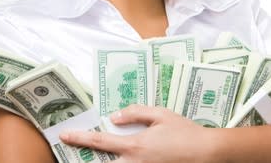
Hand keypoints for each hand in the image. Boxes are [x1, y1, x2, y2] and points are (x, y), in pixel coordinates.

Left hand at [59, 105, 217, 162]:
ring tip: (93, 156)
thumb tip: (115, 117)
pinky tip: (118, 158)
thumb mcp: (162, 115)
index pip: (100, 140)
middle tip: (72, 152)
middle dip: (85, 159)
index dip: (80, 137)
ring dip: (103, 162)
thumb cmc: (185, 132)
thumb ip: (136, 113)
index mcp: (134, 145)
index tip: (65, 135)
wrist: (206, 153)